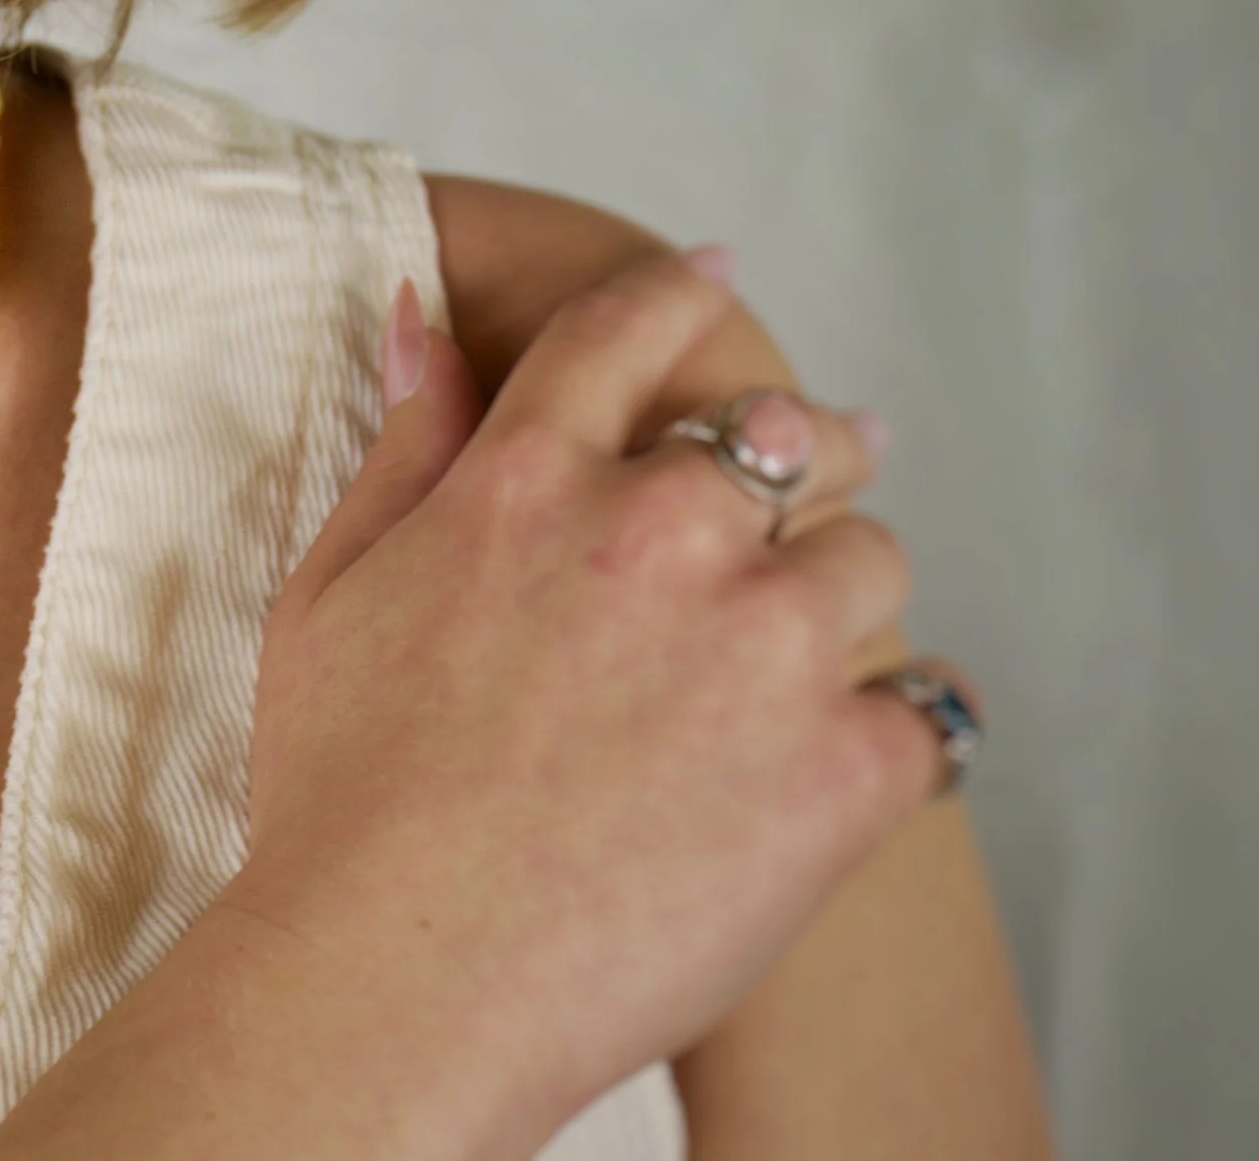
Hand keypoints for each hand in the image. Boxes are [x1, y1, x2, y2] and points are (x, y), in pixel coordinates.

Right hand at [229, 248, 972, 1149]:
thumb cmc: (338, 798)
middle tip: (818, 476)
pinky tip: (856, 761)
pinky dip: (901, 733)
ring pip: (873, 562)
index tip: (714, 279)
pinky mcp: (842, 769)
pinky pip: (929, 710)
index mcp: (529, 480)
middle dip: (805, 448)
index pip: (628, 330)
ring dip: (839, 599)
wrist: (397, 979)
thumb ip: (403, 447)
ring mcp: (762, 648)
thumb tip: (417, 315)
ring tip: (801, 662)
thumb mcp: (329, 593)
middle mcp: (659, 534)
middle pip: (790, 435)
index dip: (677, 293)